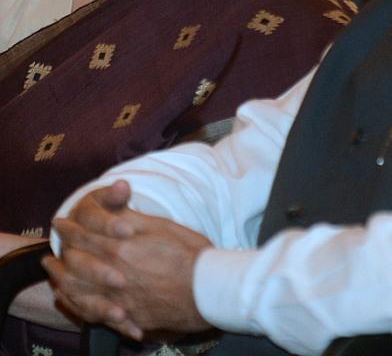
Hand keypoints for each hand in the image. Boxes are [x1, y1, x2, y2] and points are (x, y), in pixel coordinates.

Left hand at [44, 181, 212, 340]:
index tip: (60, 222)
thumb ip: (132, 218)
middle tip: (50, 249)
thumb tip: (114, 205)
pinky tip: (72, 303)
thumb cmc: (191, 254)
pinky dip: (77, 308)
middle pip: (76, 265)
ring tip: (53, 275)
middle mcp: (114, 275)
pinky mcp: (127, 318)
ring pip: (78, 292)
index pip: (86, 235)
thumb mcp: (162, 226)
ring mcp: (119, 300)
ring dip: (62, 281)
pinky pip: (93, 315)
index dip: (70, 228)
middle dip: (60, 255)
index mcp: (122, 248)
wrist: (209, 290)